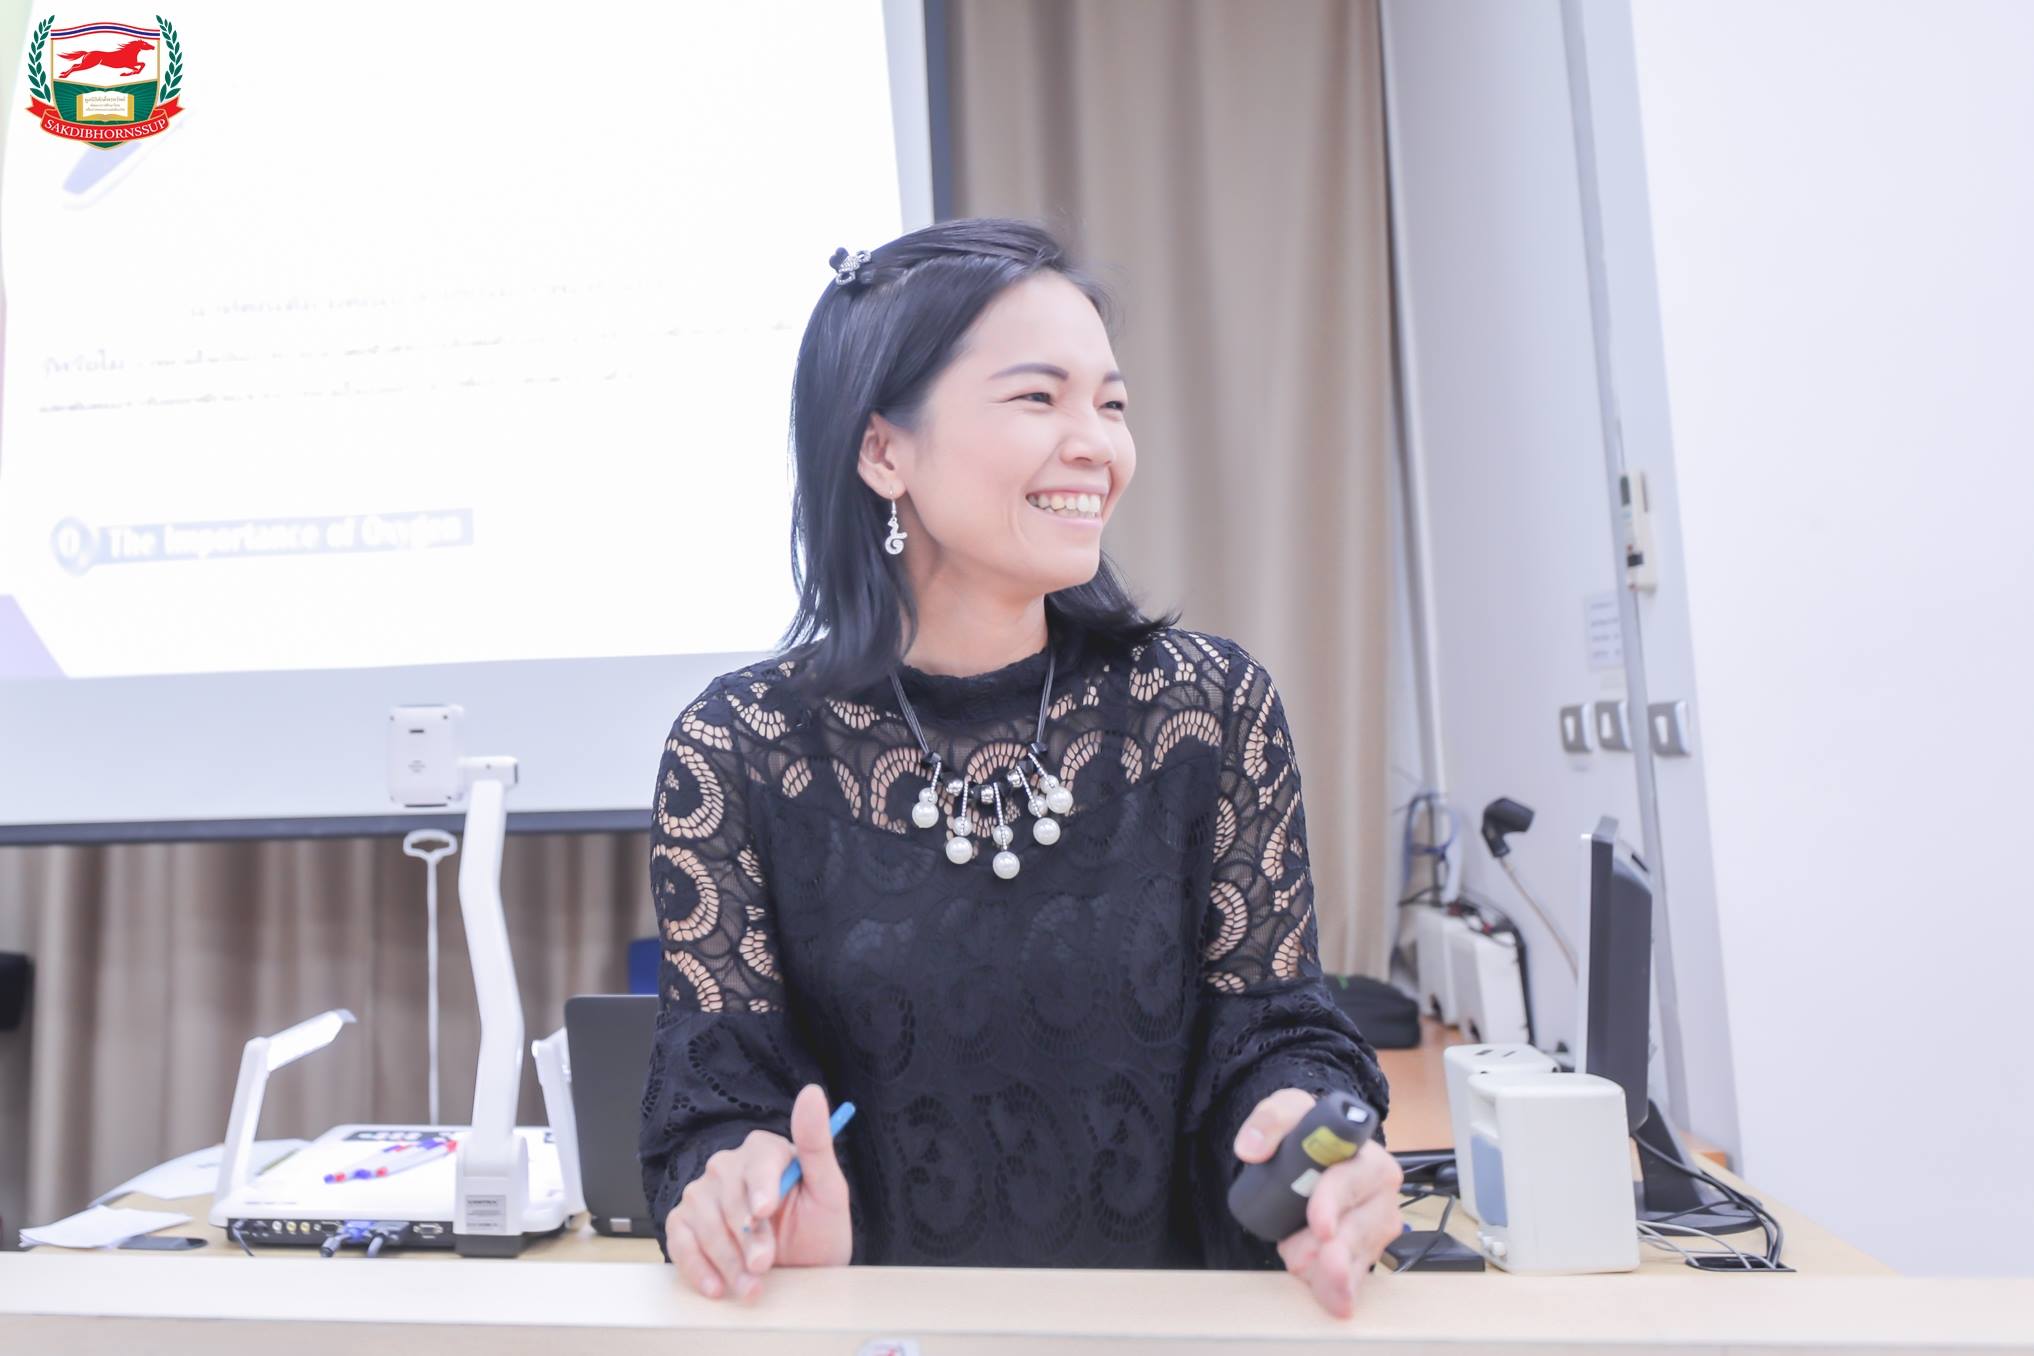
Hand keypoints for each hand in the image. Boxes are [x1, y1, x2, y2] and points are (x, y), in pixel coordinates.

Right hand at [665, 1083, 852, 1300]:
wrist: (803, 1267)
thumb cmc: (818, 1227)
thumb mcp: (829, 1190)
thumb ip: (817, 1143)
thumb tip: (812, 1093)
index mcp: (765, 1150)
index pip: (757, 1163)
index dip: (760, 1188)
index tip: (764, 1211)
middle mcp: (729, 1166)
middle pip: (729, 1199)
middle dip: (749, 1239)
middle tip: (765, 1266)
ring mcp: (703, 1194)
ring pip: (704, 1223)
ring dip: (726, 1261)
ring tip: (750, 1287)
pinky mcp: (685, 1223)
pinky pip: (680, 1241)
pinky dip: (697, 1268)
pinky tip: (717, 1287)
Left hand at [1234, 1088, 1403, 1318]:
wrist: (1314, 1155)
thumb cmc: (1306, 1134)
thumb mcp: (1287, 1112)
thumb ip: (1269, 1121)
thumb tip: (1251, 1149)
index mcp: (1366, 1153)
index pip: (1354, 1179)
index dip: (1335, 1202)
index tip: (1319, 1225)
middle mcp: (1381, 1190)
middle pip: (1362, 1226)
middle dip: (1333, 1249)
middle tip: (1298, 1260)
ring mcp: (1379, 1221)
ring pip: (1361, 1254)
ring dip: (1332, 1271)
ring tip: (1302, 1272)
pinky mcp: (1371, 1248)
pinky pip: (1360, 1274)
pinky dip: (1342, 1289)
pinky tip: (1334, 1301)